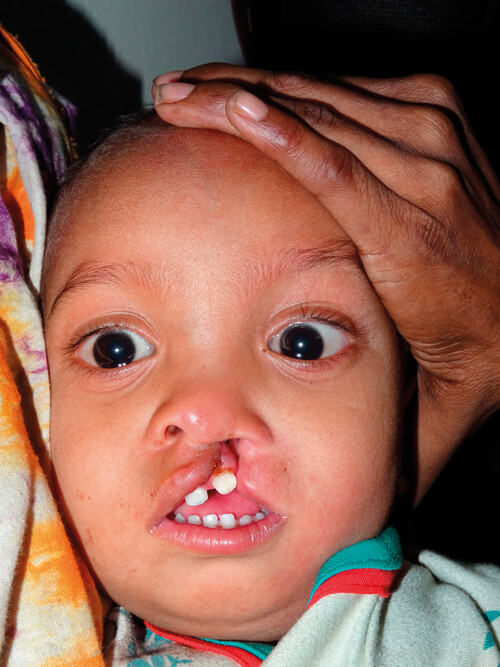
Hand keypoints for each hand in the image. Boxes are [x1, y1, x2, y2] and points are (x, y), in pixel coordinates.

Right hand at [152, 64, 499, 502]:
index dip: (268, 131)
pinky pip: (354, 91)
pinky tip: (257, 93)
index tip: (208, 106)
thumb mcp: (440, 405)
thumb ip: (394, 449)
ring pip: (331, 95)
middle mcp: (426, 175)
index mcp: (416, 241)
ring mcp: (435, 136)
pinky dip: (299, 90)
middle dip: (236, 97)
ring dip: (258, 86)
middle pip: (319, 117)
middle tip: (173, 95)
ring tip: (197, 89)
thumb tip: (353, 516)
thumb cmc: (479, 339)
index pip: (332, 166)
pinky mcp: (435, 115)